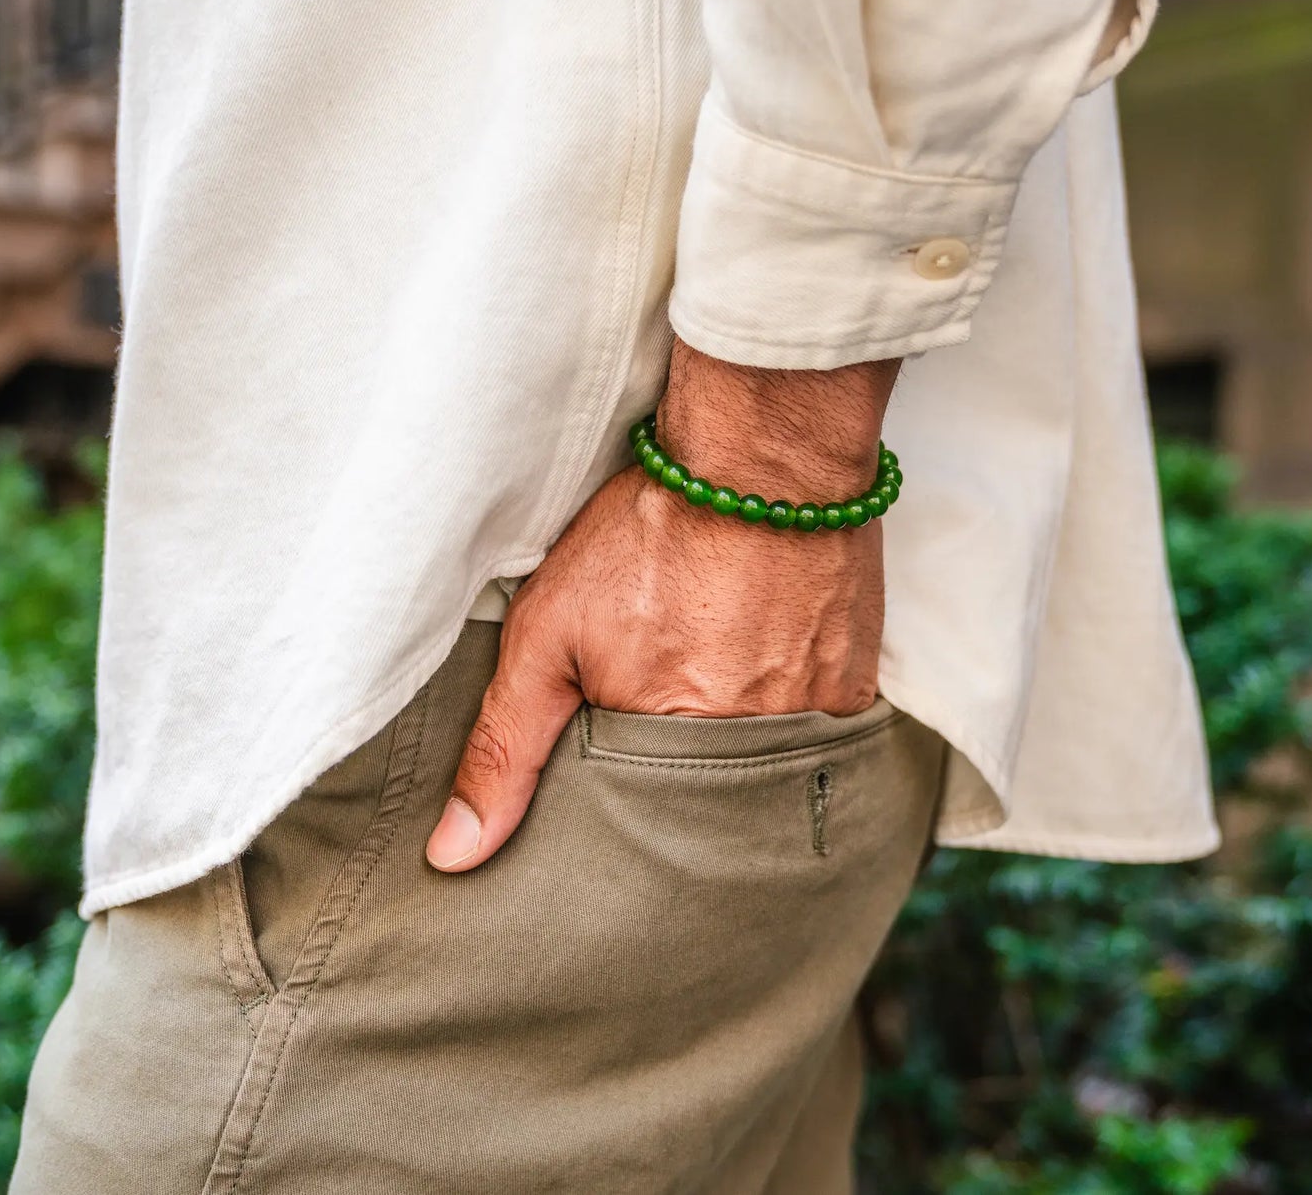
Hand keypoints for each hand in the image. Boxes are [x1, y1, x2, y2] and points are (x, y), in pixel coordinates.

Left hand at [425, 338, 899, 871]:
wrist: (762, 454)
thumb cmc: (648, 534)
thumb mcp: (548, 630)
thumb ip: (506, 745)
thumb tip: (456, 856)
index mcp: (671, 747)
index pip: (641, 825)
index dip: (623, 789)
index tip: (617, 747)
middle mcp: (754, 750)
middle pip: (708, 803)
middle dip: (682, 769)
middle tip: (671, 694)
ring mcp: (816, 720)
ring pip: (764, 771)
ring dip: (737, 738)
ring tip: (717, 676)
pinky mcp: (856, 689)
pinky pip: (818, 734)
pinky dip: (787, 712)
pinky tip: (765, 665)